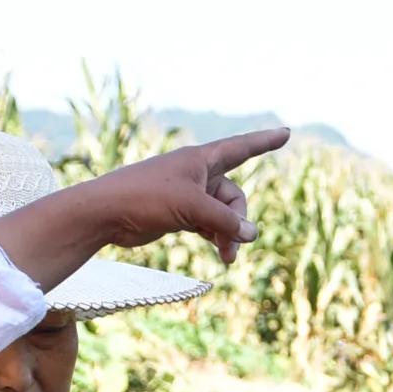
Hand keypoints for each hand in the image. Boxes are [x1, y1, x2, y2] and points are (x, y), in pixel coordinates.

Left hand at [81, 127, 289, 263]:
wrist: (106, 213)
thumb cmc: (145, 198)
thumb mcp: (191, 207)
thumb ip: (225, 221)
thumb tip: (252, 234)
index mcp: (200, 160)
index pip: (241, 148)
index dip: (264, 142)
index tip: (286, 133)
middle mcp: (196, 174)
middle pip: (234, 196)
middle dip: (238, 221)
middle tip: (233, 246)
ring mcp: (187, 194)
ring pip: (222, 214)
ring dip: (228, 235)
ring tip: (227, 259)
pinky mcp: (178, 213)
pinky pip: (208, 223)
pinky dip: (215, 237)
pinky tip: (218, 253)